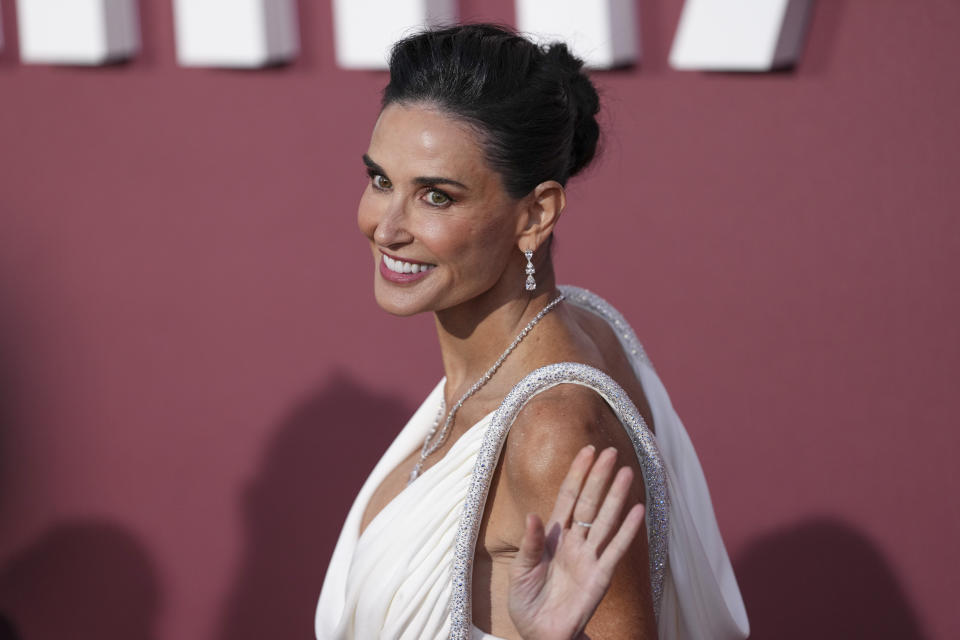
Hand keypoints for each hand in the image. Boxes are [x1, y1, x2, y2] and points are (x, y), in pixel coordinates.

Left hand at [507, 445, 645, 639]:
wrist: (540, 635)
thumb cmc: (527, 602)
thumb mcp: (521, 571)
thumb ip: (529, 544)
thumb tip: (532, 514)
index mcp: (553, 537)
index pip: (567, 498)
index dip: (577, 474)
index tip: (588, 451)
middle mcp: (574, 542)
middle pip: (589, 502)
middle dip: (598, 477)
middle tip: (610, 452)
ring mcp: (589, 558)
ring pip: (605, 520)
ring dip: (616, 496)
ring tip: (627, 472)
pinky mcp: (600, 577)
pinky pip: (616, 550)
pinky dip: (627, 530)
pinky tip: (638, 510)